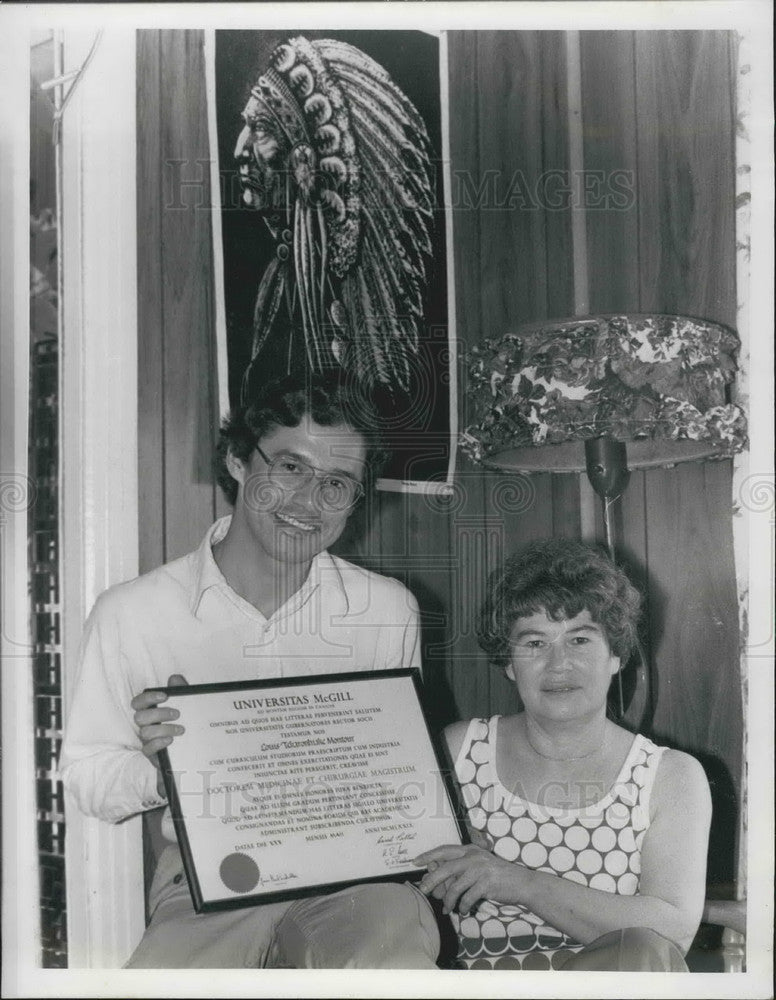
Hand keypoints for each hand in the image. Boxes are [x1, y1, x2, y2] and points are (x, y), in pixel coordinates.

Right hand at [131, 673, 187, 795]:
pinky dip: (158, 743)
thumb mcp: (187, 706)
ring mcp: (148, 741)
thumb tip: (174, 678)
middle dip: (158, 713)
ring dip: (163, 729)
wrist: (194, 753)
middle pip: (139, 717)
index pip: (138, 702)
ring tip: (181, 729)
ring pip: (144, 733)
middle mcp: (146, 726)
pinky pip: (147, 750)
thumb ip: (181, 691)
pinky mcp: (153, 756)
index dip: (148, 697)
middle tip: (177, 714)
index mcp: (151, 712)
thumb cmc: (187, 724)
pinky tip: (171, 740)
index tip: (165, 696)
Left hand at [414, 843, 522, 914]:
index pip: (445, 850)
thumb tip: (436, 876)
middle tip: (423, 890)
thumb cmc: (497, 876)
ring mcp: (480, 870)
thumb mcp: (479, 866)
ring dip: (448, 901)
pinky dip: (462, 906)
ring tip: (447, 908)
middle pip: (446, 868)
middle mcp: (474, 857)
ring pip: (455, 887)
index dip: (429, 855)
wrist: (521, 883)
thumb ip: (461, 868)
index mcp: (470, 850)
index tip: (416, 861)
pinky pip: (467, 898)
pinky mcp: (486, 884)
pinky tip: (463, 910)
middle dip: (432, 880)